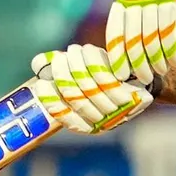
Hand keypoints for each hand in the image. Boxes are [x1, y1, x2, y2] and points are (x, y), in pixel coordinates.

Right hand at [30, 44, 152, 133]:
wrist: (138, 78)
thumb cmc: (102, 77)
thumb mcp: (78, 76)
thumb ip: (58, 72)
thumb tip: (37, 62)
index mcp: (87, 125)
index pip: (66, 119)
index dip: (52, 103)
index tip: (41, 85)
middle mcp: (103, 123)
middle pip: (78, 99)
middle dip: (64, 76)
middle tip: (59, 59)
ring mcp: (118, 112)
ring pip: (91, 87)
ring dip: (78, 66)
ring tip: (72, 51)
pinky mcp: (131, 96)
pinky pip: (107, 77)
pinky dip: (93, 62)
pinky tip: (86, 50)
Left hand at [107, 0, 175, 85]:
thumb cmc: (155, 9)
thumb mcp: (138, 18)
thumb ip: (132, 38)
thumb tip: (126, 71)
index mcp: (121, 4)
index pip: (115, 35)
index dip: (118, 57)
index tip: (122, 76)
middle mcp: (133, 0)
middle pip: (134, 39)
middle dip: (140, 63)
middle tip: (146, 78)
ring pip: (152, 38)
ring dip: (158, 59)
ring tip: (162, 71)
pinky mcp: (171, 1)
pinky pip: (170, 33)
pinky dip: (172, 51)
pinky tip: (175, 62)